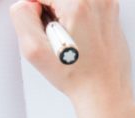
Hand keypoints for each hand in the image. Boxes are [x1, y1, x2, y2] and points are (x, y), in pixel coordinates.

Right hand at [9, 0, 132, 105]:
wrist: (104, 91)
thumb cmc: (77, 76)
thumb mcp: (35, 51)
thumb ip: (22, 17)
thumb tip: (28, 3)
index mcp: (77, 4)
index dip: (35, 10)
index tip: (43, 27)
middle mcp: (96, 0)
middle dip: (50, 9)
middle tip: (54, 31)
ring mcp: (107, 4)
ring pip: (71, 0)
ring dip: (63, 11)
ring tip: (68, 34)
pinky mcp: (112, 10)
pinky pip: (86, 3)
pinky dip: (77, 14)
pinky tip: (79, 35)